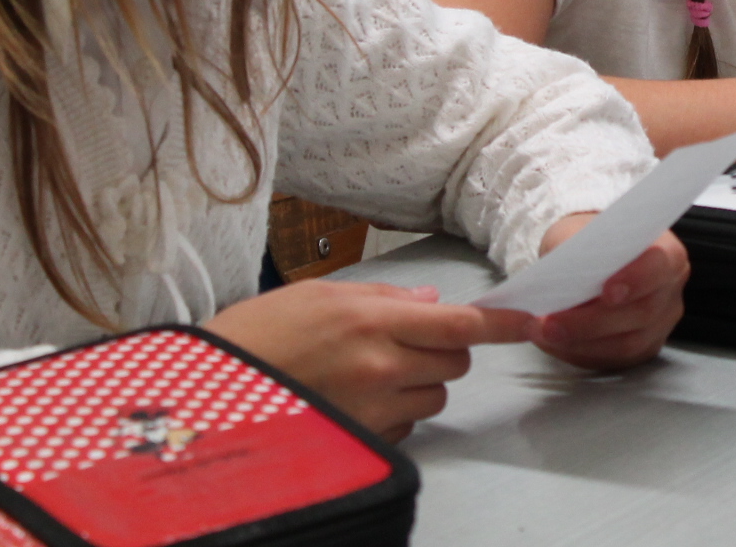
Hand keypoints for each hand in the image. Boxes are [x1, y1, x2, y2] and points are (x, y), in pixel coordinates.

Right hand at [204, 279, 532, 440]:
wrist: (207, 393)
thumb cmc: (256, 336)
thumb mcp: (317, 295)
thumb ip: (381, 297)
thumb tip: (430, 302)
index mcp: (371, 320)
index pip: (459, 323)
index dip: (501, 324)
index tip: (529, 322)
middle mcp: (380, 367)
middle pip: (455, 362)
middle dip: (442, 350)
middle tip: (401, 340)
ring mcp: (372, 410)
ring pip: (433, 397)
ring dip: (418, 383)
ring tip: (367, 371)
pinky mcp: (362, 441)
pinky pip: (405, 426)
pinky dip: (394, 412)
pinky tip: (354, 398)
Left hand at [522, 218, 688, 370]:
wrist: (592, 259)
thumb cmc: (589, 242)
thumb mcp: (577, 232)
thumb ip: (572, 251)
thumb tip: (552, 278)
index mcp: (665, 251)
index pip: (660, 266)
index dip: (636, 280)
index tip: (606, 291)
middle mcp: (670, 289)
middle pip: (642, 312)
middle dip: (592, 321)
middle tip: (549, 322)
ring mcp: (661, 323)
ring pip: (627, 343)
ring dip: (581, 342)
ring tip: (543, 333)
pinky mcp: (643, 347)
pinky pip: (614, 359)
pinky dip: (580, 353)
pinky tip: (553, 343)